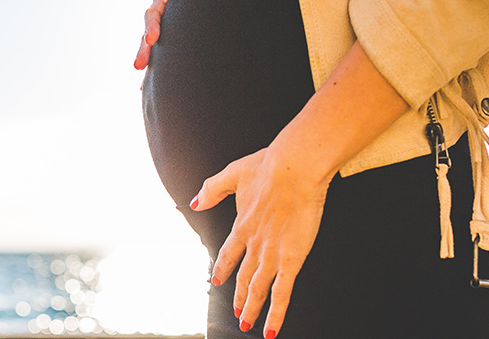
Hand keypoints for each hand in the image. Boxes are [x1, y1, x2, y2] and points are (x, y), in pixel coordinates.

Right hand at [133, 0, 209, 69]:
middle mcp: (159, 0)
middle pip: (151, 12)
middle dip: (150, 26)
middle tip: (152, 39)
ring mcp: (159, 19)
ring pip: (148, 35)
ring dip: (143, 50)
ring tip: (139, 68)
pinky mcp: (164, 36)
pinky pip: (155, 53)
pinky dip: (150, 69)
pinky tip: (142, 89)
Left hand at [190, 145, 331, 338]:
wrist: (293, 168)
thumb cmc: (269, 166)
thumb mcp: (233, 173)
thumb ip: (212, 189)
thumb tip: (194, 202)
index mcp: (242, 225)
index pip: (229, 253)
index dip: (223, 268)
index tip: (218, 280)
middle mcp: (254, 244)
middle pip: (243, 276)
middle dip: (238, 296)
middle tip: (236, 310)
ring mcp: (272, 254)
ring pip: (258, 290)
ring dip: (251, 308)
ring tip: (247, 323)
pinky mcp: (292, 259)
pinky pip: (282, 293)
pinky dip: (276, 314)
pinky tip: (270, 329)